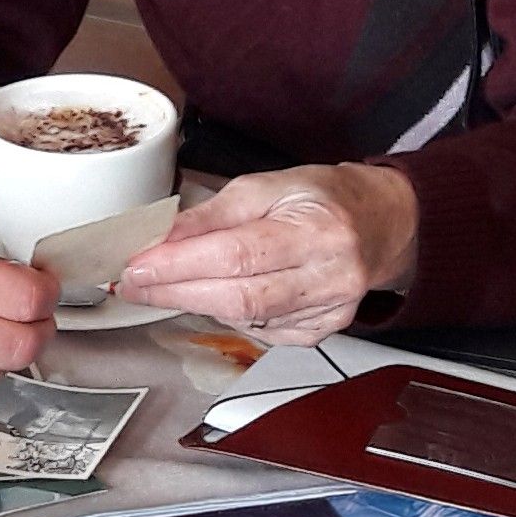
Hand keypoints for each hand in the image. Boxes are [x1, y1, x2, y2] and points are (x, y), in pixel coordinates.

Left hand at [113, 163, 418, 345]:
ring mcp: (329, 312)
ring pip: (247, 317)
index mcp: (319, 230)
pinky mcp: (322, 332)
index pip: (236, 254)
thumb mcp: (268, 185)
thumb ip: (214, 213)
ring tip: (159, 286)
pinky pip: (262, 330)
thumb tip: (163, 236)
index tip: (138, 264)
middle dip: (176, 291)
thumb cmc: (324, 198)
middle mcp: (330, 277)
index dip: (181, 264)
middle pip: (239, 296)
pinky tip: (210, 295)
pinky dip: (228, 313)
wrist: (382, 224)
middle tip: (134, 283)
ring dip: (194, 302)